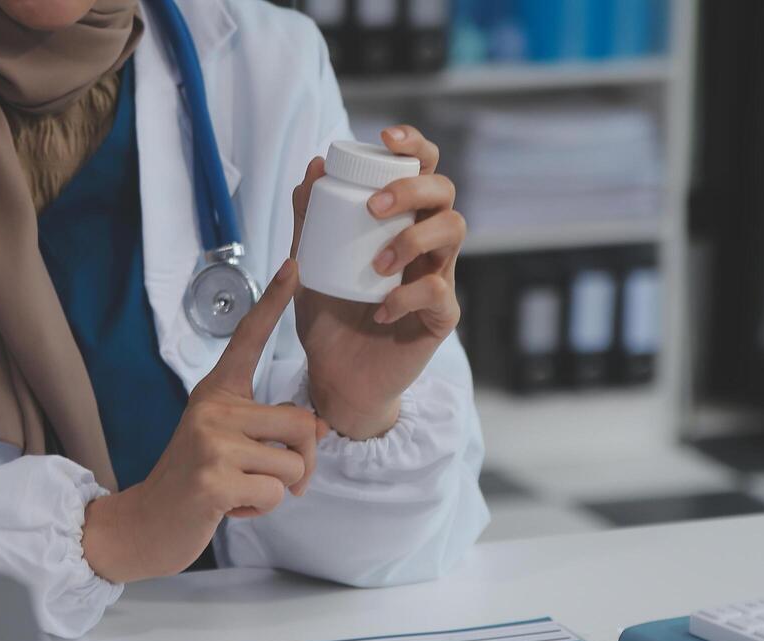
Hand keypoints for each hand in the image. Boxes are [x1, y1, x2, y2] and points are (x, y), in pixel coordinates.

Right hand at [83, 261, 324, 583]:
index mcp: (216, 393)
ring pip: (293, 465)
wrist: (145, 522)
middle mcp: (212, 409)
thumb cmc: (194, 482)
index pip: (247, 340)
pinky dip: (260, 508)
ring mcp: (211, 443)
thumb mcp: (227, 444)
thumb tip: (319, 430)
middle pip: (302, 424)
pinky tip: (228, 506)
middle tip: (271, 478)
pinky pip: (275, 493)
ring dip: (278, 490)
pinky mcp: (213, 480)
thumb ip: (268, 430)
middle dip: (302, 462)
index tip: (292, 267)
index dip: (272, 303)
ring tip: (239, 490)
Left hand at [291, 125, 465, 439]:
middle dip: (413, 189)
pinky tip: (380, 308)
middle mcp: (426, 245)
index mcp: (401, 223)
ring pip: (455, 232)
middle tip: (375, 207)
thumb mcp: (308, 266)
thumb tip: (313, 167)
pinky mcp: (440, 317)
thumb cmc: (329, 319)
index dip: (415, 145)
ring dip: (414, 239)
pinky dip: (407, 295)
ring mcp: (438, 278)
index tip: (387, 138)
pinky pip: (438, 292)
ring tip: (377, 264)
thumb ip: (308, 222)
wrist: (335, 379)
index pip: (422, 170)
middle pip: (445, 192)